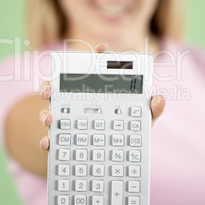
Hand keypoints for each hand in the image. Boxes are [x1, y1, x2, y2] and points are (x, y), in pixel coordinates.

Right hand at [39, 43, 165, 149]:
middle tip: (50, 88)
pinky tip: (49, 143)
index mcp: (101, 92)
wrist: (117, 155)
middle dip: (53, 84)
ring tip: (49, 118)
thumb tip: (159, 99)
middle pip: (63, 87)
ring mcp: (70, 119)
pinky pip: (52, 136)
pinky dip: (48, 140)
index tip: (102, 49)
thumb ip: (151, 110)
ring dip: (45, 112)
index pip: (99, 69)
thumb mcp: (142, 122)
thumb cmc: (129, 132)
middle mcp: (81, 101)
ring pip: (52, 109)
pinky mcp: (64, 137)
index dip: (101, 56)